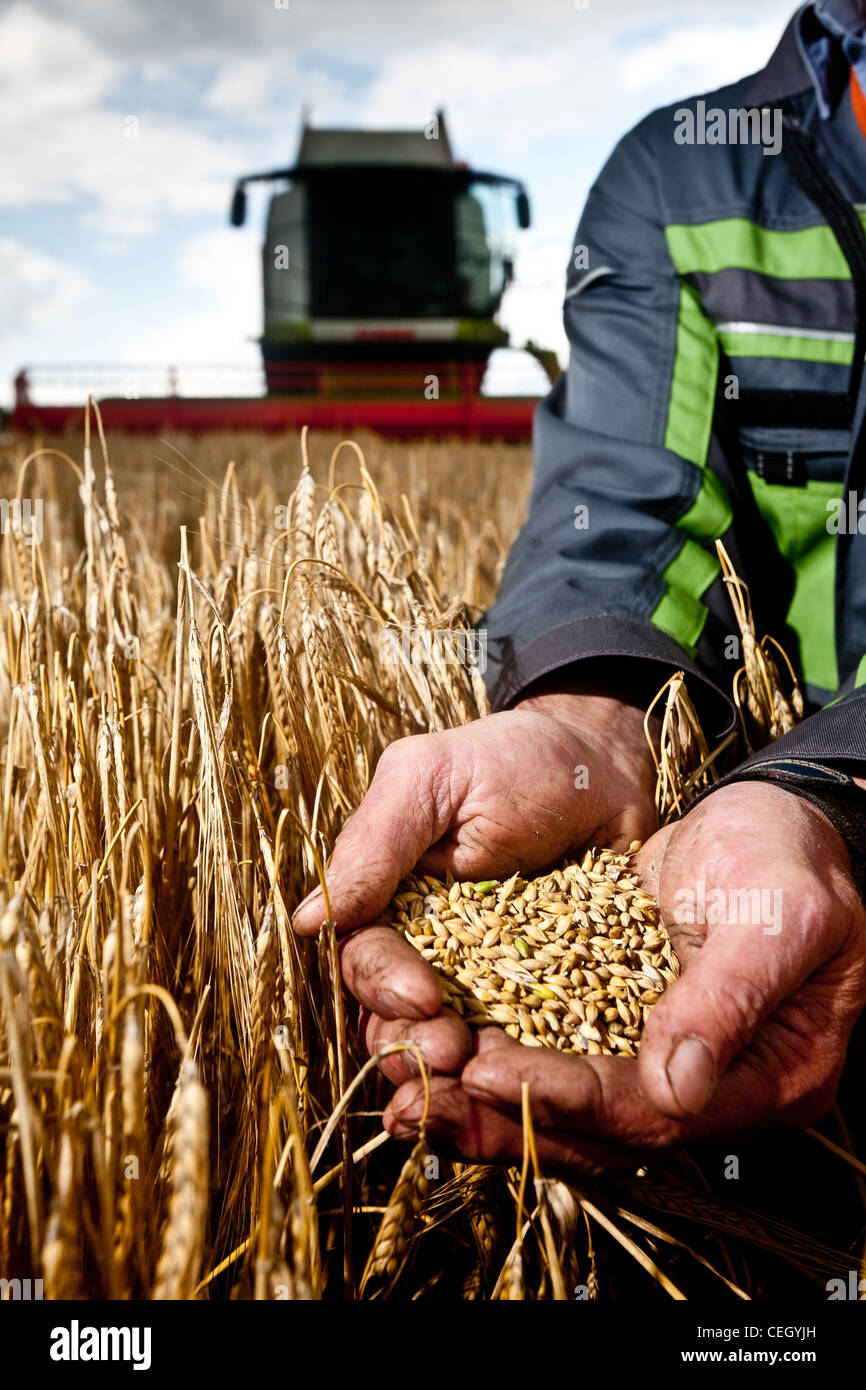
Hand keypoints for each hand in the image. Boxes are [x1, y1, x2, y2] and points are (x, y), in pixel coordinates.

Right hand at [292, 688, 657, 1083]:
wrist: (604, 765)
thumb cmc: (509, 760)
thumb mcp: (431, 778)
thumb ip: (374, 845)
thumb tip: (308, 923)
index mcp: (391, 903)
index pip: (367, 961)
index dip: (383, 986)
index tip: (421, 998)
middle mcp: (433, 951)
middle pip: (400, 1019)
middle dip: (414, 1043)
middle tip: (450, 1053)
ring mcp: (492, 980)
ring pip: (454, 1043)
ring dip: (457, 1071)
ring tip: (484, 1073)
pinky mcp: (552, 997)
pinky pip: (531, 1044)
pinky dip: (523, 1068)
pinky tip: (531, 1084)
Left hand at [381, 782, 865, 1168]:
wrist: (777, 818)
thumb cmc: (792, 857)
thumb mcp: (777, 917)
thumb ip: (727, 998)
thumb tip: (675, 1089)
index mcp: (770, 1077)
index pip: (652, 1114)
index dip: (567, 1098)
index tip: (488, 1071)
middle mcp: (713, 1085)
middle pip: (598, 1129)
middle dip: (504, 1115)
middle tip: (420, 1099)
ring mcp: (664, 1057)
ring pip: (567, 1103)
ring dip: (486, 1098)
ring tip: (408, 1086)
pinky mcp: (623, 1021)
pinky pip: (555, 1053)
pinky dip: (497, 1051)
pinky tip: (438, 1040)